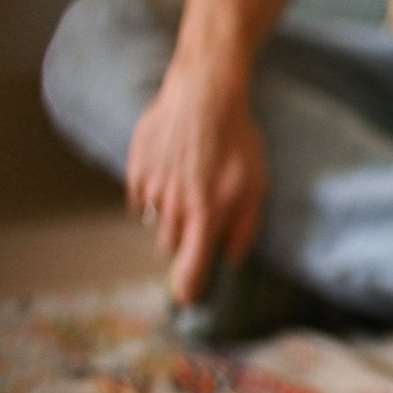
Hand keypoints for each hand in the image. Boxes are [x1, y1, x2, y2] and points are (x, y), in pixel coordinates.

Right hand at [125, 71, 267, 305]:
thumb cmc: (237, 139)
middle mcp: (173, 208)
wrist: (204, 94)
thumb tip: (233, 259)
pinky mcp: (135, 172)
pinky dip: (154, 195)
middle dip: (185, 240)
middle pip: (171, 247)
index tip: (188, 298)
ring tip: (190, 185)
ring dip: (171, 215)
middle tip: (201, 214)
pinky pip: (141, 199)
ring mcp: (150, 190)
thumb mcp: (257, 183)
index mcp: (205, 215)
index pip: (189, 270)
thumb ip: (245, 227)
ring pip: (156, 223)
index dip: (188, 289)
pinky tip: (172, 171)